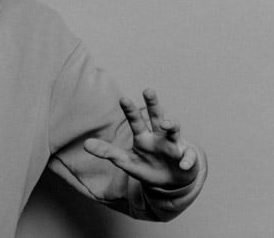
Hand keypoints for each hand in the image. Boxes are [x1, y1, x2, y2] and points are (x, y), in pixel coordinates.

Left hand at [83, 89, 199, 188]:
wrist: (169, 182)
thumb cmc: (146, 167)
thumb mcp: (125, 161)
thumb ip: (107, 152)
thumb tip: (85, 144)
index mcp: (143, 136)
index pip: (135, 120)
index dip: (130, 110)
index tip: (123, 98)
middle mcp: (158, 136)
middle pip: (156, 116)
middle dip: (153, 104)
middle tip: (147, 90)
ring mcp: (173, 146)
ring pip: (174, 131)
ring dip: (172, 125)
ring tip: (166, 124)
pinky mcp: (185, 159)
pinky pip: (188, 158)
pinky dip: (187, 160)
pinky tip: (183, 164)